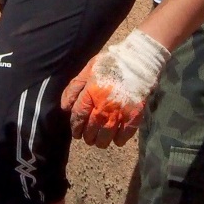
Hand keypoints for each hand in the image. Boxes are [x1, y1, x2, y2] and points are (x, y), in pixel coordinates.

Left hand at [60, 29, 169, 147]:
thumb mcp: (88, 70)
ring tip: (100, 141)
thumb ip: (75, 87)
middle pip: (91, 129)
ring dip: (101, 142)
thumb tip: (65, 107)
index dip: (75, 127)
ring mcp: (119, 112)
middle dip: (87, 136)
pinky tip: (116, 139)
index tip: (76, 132)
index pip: (78, 117)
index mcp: (91, 93)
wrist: (139, 61)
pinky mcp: (134, 116)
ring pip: (106, 136)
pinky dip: (119, 140)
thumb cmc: (111, 63)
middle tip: (88, 138)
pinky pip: (124, 135)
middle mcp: (103, 106)